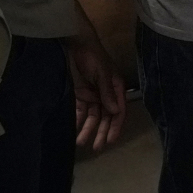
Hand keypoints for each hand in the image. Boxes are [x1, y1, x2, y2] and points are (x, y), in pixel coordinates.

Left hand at [63, 36, 126, 151]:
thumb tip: (115, 112)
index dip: (115, 126)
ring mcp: (93, 95)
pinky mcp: (79, 95)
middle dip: (102, 131)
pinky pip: (80, 111)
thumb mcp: (101, 74)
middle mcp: (106, 94)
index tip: (110, 140)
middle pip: (105, 116)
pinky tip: (74, 131)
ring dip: (89, 129)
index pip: (118, 111)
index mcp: (116, 88)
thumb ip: (107, 93)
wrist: (75, 45)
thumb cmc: (93, 57)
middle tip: (96, 148)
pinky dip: (78, 121)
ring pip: (93, 116)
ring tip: (81, 142)